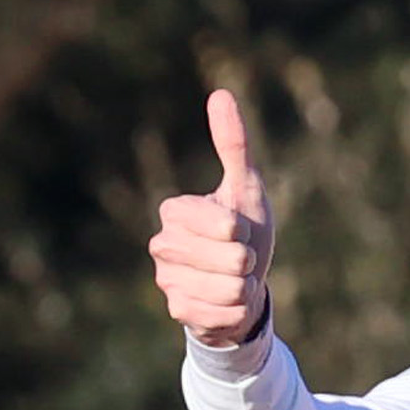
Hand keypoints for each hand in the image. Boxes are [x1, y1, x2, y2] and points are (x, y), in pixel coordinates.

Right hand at [148, 89, 274, 354]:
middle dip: (248, 262)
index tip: (238, 231)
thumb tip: (221, 94)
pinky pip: (224, 315)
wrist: (241, 289)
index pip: (225, 224)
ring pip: (231, 289)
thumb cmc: (244, 235)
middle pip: (232, 258)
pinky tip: (227, 304)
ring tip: (234, 281)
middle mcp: (162, 244)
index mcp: (174, 211)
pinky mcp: (178, 312)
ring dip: (245, 288)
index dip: (243, 231)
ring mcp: (167, 280)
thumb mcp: (246, 189)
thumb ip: (234, 146)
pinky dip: (237, 312)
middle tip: (238, 259)